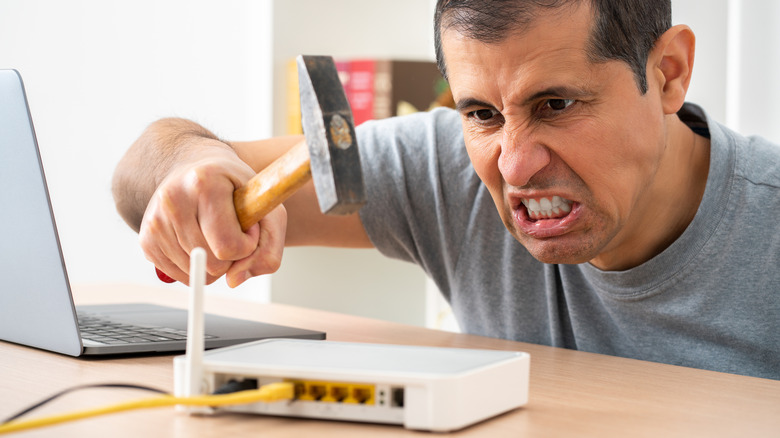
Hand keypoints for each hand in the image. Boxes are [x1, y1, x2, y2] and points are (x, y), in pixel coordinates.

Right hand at [139, 148, 286, 286]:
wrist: (199, 170)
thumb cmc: (237, 190)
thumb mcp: (269, 210)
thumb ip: (268, 250)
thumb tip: (234, 281)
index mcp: (204, 183)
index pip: (229, 246)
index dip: (248, 243)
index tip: (247, 224)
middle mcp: (172, 198)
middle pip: (212, 263)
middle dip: (231, 254)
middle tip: (231, 227)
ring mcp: (154, 219)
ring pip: (196, 273)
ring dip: (214, 260)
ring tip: (214, 230)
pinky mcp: (146, 239)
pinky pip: (180, 275)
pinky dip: (196, 265)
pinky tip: (199, 238)